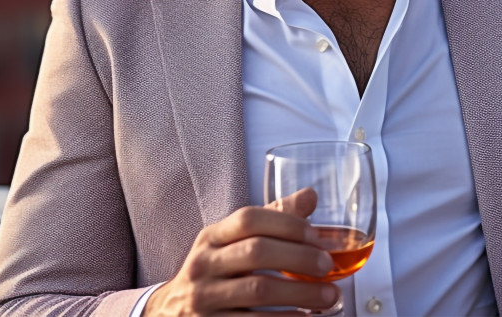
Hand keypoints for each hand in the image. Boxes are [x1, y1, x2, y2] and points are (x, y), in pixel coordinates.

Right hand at [143, 190, 338, 315]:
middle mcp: (205, 265)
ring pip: (259, 291)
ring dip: (302, 293)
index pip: (248, 219)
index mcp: (211, 238)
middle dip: (299, 257)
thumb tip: (309, 196)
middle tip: (327, 265)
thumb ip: (269, 220)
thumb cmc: (212, 274)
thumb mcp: (229, 244)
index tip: (316, 235)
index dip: (286, 224)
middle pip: (256, 252)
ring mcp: (206, 298)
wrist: (171, 314)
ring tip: (330, 295)